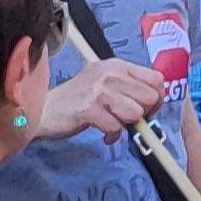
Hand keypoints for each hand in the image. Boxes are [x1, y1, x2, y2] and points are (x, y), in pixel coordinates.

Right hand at [38, 59, 169, 140]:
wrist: (43, 109)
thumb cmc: (79, 98)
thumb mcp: (105, 82)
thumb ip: (129, 85)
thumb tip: (157, 99)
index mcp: (117, 65)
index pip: (157, 78)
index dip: (157, 97)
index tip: (147, 108)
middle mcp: (110, 74)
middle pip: (150, 98)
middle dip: (144, 113)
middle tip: (128, 119)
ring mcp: (99, 91)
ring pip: (136, 113)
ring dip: (127, 124)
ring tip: (113, 124)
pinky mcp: (89, 109)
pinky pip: (116, 127)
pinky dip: (112, 135)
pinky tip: (103, 133)